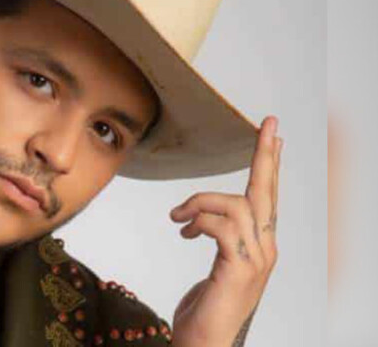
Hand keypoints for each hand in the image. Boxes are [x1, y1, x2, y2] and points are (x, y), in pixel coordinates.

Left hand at [168, 116, 282, 346]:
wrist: (203, 343)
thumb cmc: (205, 309)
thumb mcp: (215, 265)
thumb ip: (216, 239)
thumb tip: (200, 217)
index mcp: (259, 245)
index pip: (267, 198)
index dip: (270, 165)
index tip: (272, 135)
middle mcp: (265, 249)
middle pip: (265, 193)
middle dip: (265, 156)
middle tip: (268, 124)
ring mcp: (256, 260)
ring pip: (235, 205)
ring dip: (199, 203)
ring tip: (177, 218)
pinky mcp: (239, 269)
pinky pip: (220, 226)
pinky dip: (197, 221)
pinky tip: (183, 232)